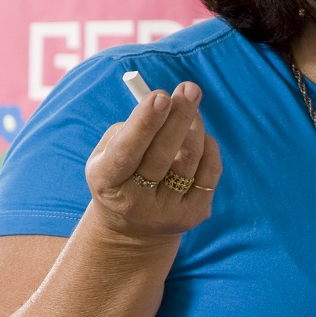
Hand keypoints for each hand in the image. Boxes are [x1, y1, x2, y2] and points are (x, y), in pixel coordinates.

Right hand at [84, 82, 222, 243]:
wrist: (133, 226)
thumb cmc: (121, 172)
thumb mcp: (109, 151)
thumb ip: (132, 127)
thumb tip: (168, 102)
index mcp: (106, 182)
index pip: (125, 152)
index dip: (144, 124)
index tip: (160, 96)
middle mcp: (136, 202)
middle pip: (161, 156)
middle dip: (178, 118)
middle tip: (189, 89)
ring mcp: (166, 213)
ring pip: (189, 161)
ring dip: (194, 126)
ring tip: (191, 104)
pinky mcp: (193, 216)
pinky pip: (209, 173)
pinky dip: (208, 147)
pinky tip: (200, 134)